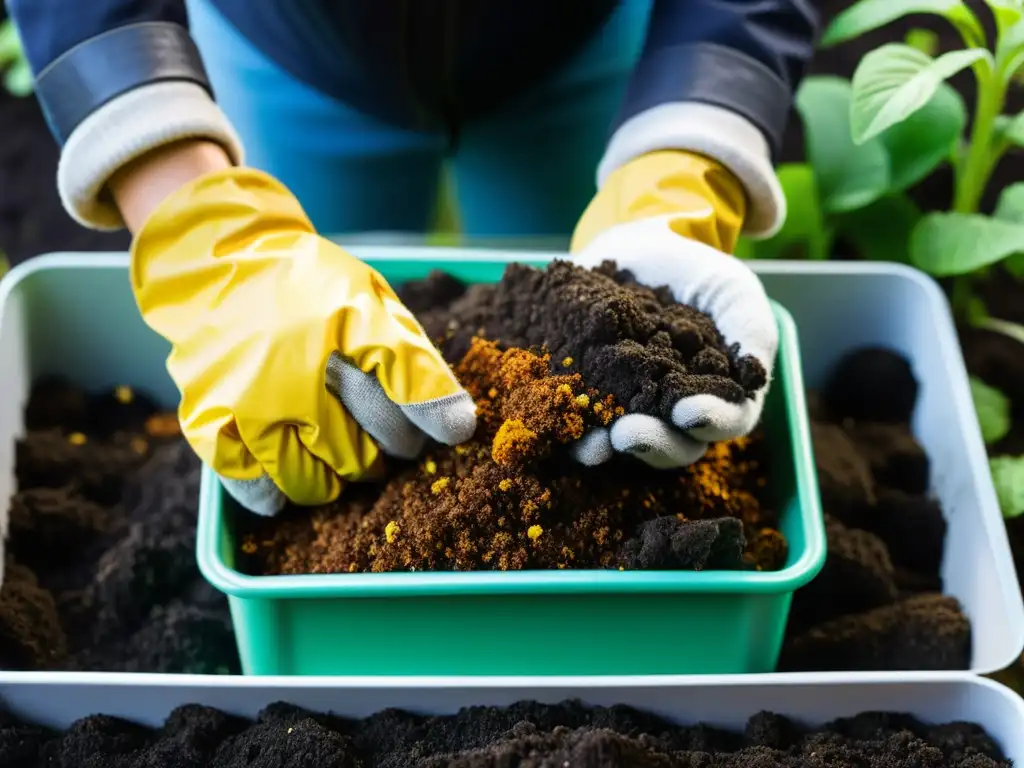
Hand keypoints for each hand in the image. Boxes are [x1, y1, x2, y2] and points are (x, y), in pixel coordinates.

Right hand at [130, 166, 475, 514]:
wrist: (220, 266)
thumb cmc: (310, 289)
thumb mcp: (371, 300)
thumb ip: (413, 359)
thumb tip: (460, 428)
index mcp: (347, 325)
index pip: (409, 386)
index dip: (437, 414)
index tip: (453, 431)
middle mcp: (299, 370)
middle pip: (370, 449)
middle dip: (388, 449)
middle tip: (385, 433)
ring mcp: (250, 402)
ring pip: (318, 481)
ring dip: (339, 476)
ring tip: (339, 445)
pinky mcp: (209, 422)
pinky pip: (258, 489)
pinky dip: (280, 492)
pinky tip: (292, 467)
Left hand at [566, 151, 777, 468]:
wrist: (639, 250)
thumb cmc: (696, 274)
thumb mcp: (731, 290)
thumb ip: (750, 328)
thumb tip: (756, 374)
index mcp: (719, 395)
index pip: (724, 421)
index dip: (711, 422)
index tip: (690, 413)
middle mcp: (674, 414)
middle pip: (673, 447)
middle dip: (653, 445)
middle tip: (630, 434)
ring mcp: (629, 409)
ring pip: (624, 443)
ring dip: (608, 447)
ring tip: (596, 442)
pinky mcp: (586, 397)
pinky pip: (578, 422)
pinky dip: (567, 426)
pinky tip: (556, 420)